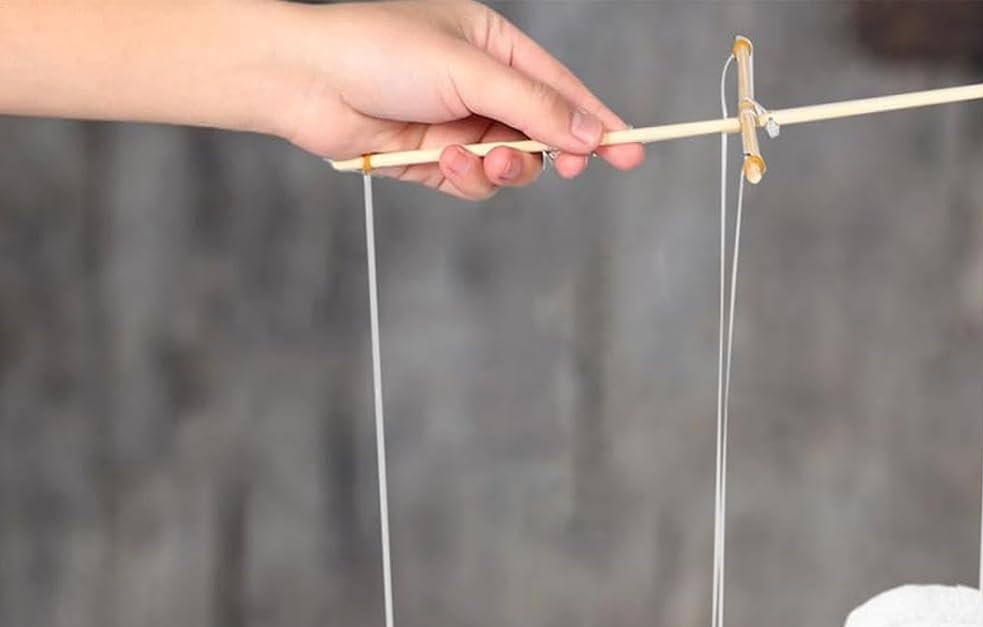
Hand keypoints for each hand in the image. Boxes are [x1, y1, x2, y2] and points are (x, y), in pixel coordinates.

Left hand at [275, 0, 643, 197]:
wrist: (306, 80)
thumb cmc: (379, 50)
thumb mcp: (471, 70)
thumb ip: (536, 106)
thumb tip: (591, 134)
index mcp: (493, 44)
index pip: (562, 88)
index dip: (598, 122)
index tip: (632, 151)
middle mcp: (479, 85)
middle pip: (543, 134)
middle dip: (548, 152)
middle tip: (566, 168)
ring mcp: (458, 124)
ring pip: (511, 165)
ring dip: (501, 168)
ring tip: (476, 158)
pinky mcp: (434, 160)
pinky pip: (474, 182)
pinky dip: (466, 178)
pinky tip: (442, 161)